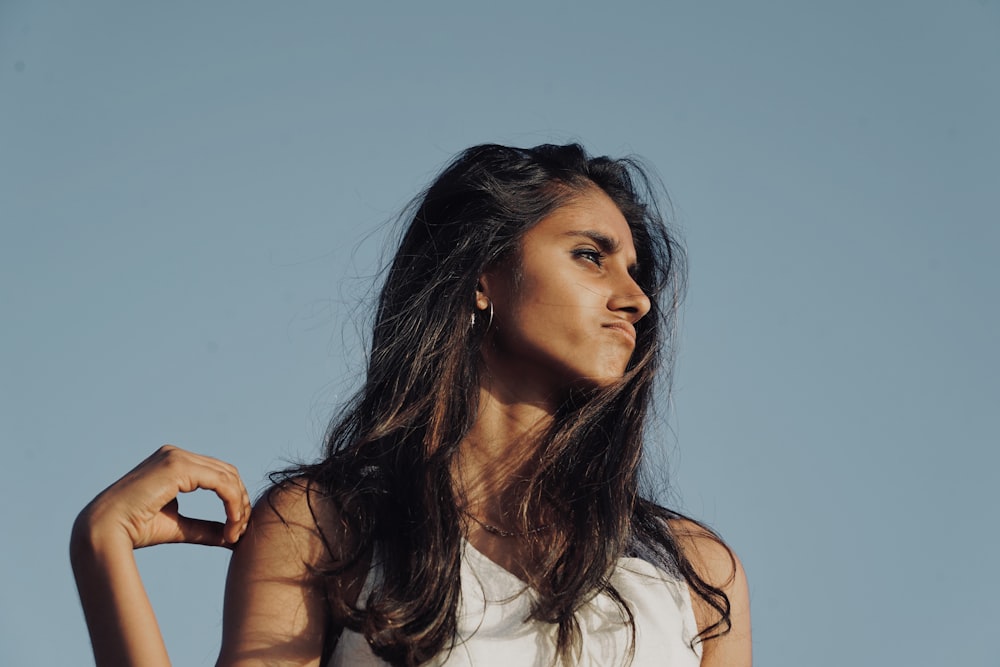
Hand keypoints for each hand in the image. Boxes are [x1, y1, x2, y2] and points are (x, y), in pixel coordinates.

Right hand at [75, 445, 251, 550]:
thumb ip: (205, 528)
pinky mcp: (177, 466)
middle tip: (240, 531)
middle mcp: (175, 454)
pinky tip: (232, 524)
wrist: (105, 531)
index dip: (234, 500)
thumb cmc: (135, 530)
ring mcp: (176, 457)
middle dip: (240, 501)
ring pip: (226, 476)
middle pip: (226, 472)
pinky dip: (232, 503)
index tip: (236, 530)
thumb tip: (233, 537)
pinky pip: (220, 482)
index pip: (218, 474)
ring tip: (235, 532)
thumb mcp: (179, 526)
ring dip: (238, 505)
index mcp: (174, 463)